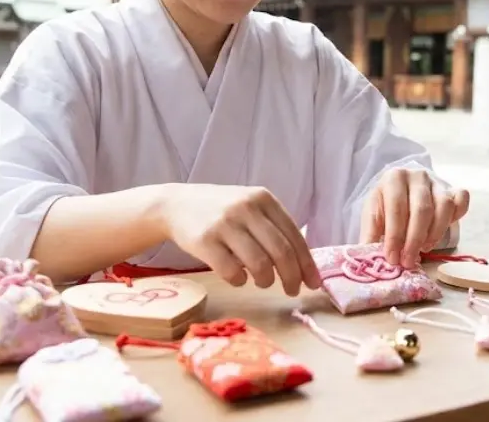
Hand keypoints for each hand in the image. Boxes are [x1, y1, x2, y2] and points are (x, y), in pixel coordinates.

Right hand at [158, 183, 320, 295]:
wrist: (175, 204)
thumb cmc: (221, 211)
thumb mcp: (250, 208)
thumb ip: (273, 228)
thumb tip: (302, 265)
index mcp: (264, 199)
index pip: (294, 236)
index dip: (307, 264)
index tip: (313, 284)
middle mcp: (246, 208)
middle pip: (281, 252)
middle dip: (292, 277)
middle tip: (292, 291)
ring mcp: (225, 224)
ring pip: (260, 264)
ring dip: (266, 280)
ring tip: (262, 282)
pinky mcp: (205, 241)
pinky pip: (232, 271)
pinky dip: (240, 281)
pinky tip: (238, 278)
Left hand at [358, 168, 470, 267]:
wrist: (400, 189)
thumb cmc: (386, 205)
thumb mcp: (373, 216)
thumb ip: (371, 235)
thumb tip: (369, 260)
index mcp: (394, 178)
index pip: (397, 208)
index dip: (395, 236)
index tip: (392, 258)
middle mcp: (418, 176)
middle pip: (422, 209)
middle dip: (414, 240)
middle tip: (408, 261)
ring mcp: (437, 182)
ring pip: (444, 207)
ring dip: (435, 233)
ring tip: (424, 250)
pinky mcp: (452, 190)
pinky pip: (461, 201)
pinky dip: (457, 217)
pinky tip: (443, 232)